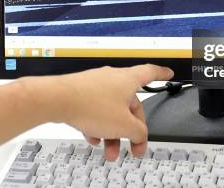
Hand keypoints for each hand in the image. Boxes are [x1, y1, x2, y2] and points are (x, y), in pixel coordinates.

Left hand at [56, 64, 173, 159]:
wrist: (56, 100)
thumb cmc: (90, 104)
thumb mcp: (124, 125)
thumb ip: (138, 132)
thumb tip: (140, 135)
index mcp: (129, 80)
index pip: (151, 73)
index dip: (161, 74)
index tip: (167, 73)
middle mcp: (113, 79)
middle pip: (130, 104)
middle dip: (132, 128)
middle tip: (134, 146)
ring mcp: (95, 85)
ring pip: (111, 111)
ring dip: (113, 132)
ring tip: (109, 150)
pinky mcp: (80, 93)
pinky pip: (95, 110)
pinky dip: (97, 125)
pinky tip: (93, 137)